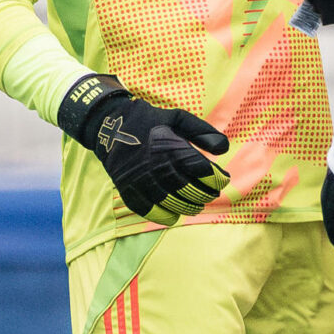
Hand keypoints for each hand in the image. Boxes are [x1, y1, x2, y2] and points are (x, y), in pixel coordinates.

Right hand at [55, 73, 230, 224]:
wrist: (109, 125)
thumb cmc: (149, 121)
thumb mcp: (177, 117)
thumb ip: (202, 131)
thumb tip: (224, 149)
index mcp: (170, 146)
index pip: (201, 170)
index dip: (216, 178)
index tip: (222, 179)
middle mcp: (156, 165)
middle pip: (189, 189)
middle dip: (205, 194)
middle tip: (211, 194)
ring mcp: (141, 180)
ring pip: (171, 203)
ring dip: (188, 207)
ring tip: (196, 205)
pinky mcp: (128, 190)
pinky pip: (149, 211)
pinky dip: (164, 216)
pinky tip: (173, 214)